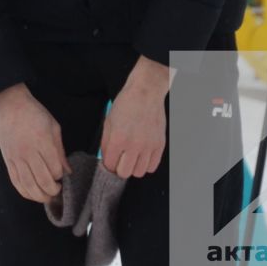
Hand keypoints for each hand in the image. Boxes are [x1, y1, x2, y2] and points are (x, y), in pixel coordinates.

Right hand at [0, 84, 67, 202]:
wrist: (11, 106)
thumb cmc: (35, 114)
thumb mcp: (54, 128)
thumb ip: (60, 151)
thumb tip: (67, 171)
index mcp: (43, 142)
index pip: (56, 169)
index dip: (61, 176)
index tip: (62, 174)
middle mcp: (29, 152)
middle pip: (43, 181)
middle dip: (53, 191)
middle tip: (57, 189)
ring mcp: (16, 157)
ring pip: (29, 186)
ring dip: (40, 196)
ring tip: (47, 195)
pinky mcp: (8, 160)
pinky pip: (16, 182)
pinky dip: (25, 192)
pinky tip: (33, 193)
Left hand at [99, 56, 168, 178]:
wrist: (145, 93)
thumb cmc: (126, 104)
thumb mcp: (108, 121)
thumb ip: (106, 142)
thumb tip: (106, 159)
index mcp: (118, 138)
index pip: (110, 165)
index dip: (108, 165)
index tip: (110, 161)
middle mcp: (134, 145)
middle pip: (124, 173)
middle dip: (119, 168)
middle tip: (120, 160)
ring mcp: (149, 146)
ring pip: (139, 172)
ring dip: (133, 167)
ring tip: (131, 157)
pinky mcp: (160, 145)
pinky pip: (152, 167)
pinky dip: (146, 165)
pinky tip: (142, 156)